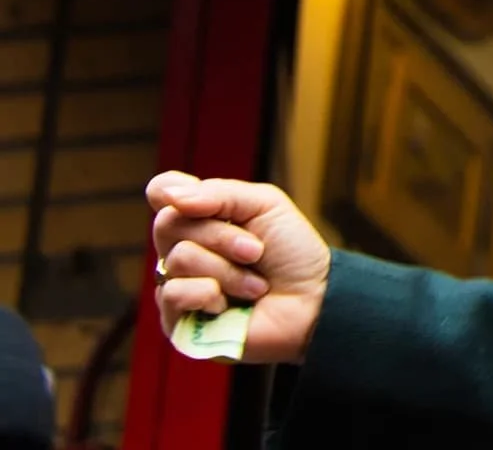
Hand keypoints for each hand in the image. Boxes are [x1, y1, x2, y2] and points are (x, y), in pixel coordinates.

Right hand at [148, 172, 331, 364]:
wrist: (312, 299)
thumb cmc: (291, 252)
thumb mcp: (265, 205)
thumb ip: (219, 193)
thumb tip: (170, 194)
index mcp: (201, 218)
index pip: (161, 192)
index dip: (168, 191)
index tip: (200, 202)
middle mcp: (181, 249)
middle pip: (169, 224)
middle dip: (221, 236)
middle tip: (256, 251)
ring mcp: (177, 284)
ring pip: (178, 259)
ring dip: (228, 270)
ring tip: (254, 284)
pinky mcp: (176, 321)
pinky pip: (172, 293)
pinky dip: (210, 294)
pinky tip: (228, 306)